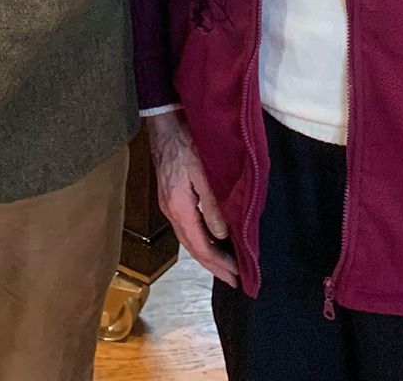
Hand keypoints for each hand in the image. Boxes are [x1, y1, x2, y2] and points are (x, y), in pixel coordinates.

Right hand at [145, 111, 236, 284]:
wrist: (164, 123)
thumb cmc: (185, 142)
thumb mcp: (202, 172)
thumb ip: (212, 204)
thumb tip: (222, 235)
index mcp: (179, 208)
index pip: (200, 247)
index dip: (219, 264)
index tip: (237, 276)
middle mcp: (171, 212)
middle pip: (193, 248)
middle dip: (214, 266)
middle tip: (234, 279)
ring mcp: (169, 206)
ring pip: (189, 240)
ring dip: (207, 255)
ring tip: (225, 266)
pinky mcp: (171, 199)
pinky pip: (187, 228)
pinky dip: (200, 240)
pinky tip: (211, 241)